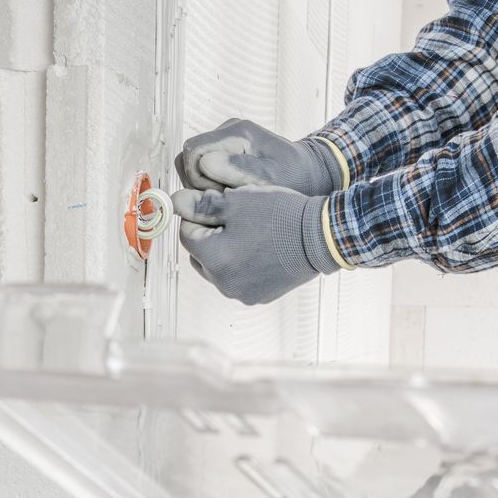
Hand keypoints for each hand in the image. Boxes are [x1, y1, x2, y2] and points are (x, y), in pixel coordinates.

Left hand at [173, 185, 338, 305]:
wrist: (321, 237)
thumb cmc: (282, 217)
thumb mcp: (237, 201)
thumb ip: (201, 204)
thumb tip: (176, 203)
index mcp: (214, 260)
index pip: (186, 234)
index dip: (200, 215)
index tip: (218, 205)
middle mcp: (224, 283)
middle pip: (200, 254)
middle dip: (210, 234)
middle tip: (235, 218)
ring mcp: (242, 293)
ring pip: (219, 267)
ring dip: (226, 250)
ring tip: (250, 232)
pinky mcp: (258, 296)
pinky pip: (239, 277)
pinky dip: (243, 263)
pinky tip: (261, 247)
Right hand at [175, 118, 340, 194]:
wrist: (312, 173)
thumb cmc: (295, 178)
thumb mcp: (271, 178)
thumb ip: (238, 170)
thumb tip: (206, 163)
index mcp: (236, 132)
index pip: (192, 152)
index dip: (198, 178)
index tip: (221, 193)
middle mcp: (228, 130)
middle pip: (189, 157)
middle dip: (200, 183)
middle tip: (227, 196)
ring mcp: (227, 139)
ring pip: (194, 165)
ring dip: (206, 185)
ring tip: (232, 194)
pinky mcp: (227, 150)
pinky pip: (205, 169)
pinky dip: (213, 184)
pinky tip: (233, 191)